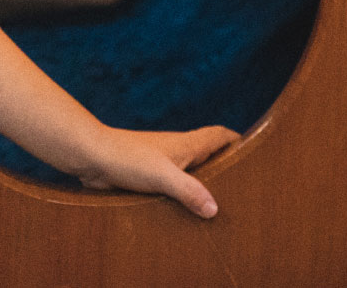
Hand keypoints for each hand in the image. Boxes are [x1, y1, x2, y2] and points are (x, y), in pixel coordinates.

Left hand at [72, 124, 235, 219]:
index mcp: (186, 144)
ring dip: (203, 181)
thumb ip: (188, 190)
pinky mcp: (146, 174)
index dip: (238, 140)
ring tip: (219, 203)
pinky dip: (182, 192)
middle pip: (209, 152)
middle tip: (244, 184)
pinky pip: (172, 182)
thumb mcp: (162, 175)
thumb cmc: (125, 158)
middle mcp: (176, 150)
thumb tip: (214, 209)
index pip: (219, 135)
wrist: (89, 155)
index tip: (257, 151)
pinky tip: (184, 210)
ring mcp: (161, 161)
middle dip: (226, 164)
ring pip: (190, 169)